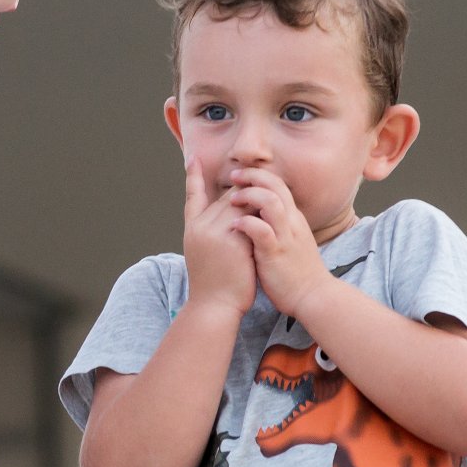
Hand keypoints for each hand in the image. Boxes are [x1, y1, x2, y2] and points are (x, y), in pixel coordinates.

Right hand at [181, 155, 257, 316]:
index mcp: (192, 228)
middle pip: (227, 196)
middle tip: (261, 194)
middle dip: (245, 193)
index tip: (193, 158)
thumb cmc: (215, 286)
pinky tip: (274, 219)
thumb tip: (232, 220)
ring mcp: (216, 232)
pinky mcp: (233, 240)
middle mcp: (201, 226)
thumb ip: (215, 233)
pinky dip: (262, 216)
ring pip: (240, 202)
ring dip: (257, 204)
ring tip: (270, 210)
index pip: (193, 195)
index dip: (193, 177)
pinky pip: (251, 216)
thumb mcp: (207, 254)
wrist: (214, 308)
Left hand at [227, 168, 329, 318]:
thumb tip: (259, 215)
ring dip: (248, 196)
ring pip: (270, 202)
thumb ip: (278, 226)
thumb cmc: (297, 272)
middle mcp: (291, 222)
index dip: (259, 175)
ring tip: (231, 201)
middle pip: (274, 185)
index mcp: (293, 218)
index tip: (240, 176)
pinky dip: (246, 224)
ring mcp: (285, 236)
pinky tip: (234, 226)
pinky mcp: (276, 253)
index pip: (278, 184)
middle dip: (252, 176)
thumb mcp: (290, 241)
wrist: (314, 296)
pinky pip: (262, 230)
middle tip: (232, 176)